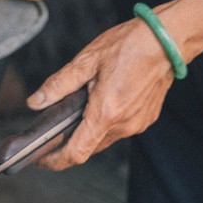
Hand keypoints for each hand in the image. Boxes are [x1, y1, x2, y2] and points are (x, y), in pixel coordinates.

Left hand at [27, 17, 177, 169]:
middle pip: (89, 148)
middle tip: (52, 134)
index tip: (41, 160)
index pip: (76, 153)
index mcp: (106, 112)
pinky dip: (106, 123)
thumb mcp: (87, 60)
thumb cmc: (129, 45)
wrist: (166, 42)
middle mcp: (124, 124)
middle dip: (69, 144)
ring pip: (104, 139)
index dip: (55, 161)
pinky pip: (120, 129)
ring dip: (88, 131)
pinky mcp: (146, 119)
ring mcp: (137, 124)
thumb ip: (59, 84)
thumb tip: (35, 102)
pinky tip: (101, 103)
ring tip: (78, 110)